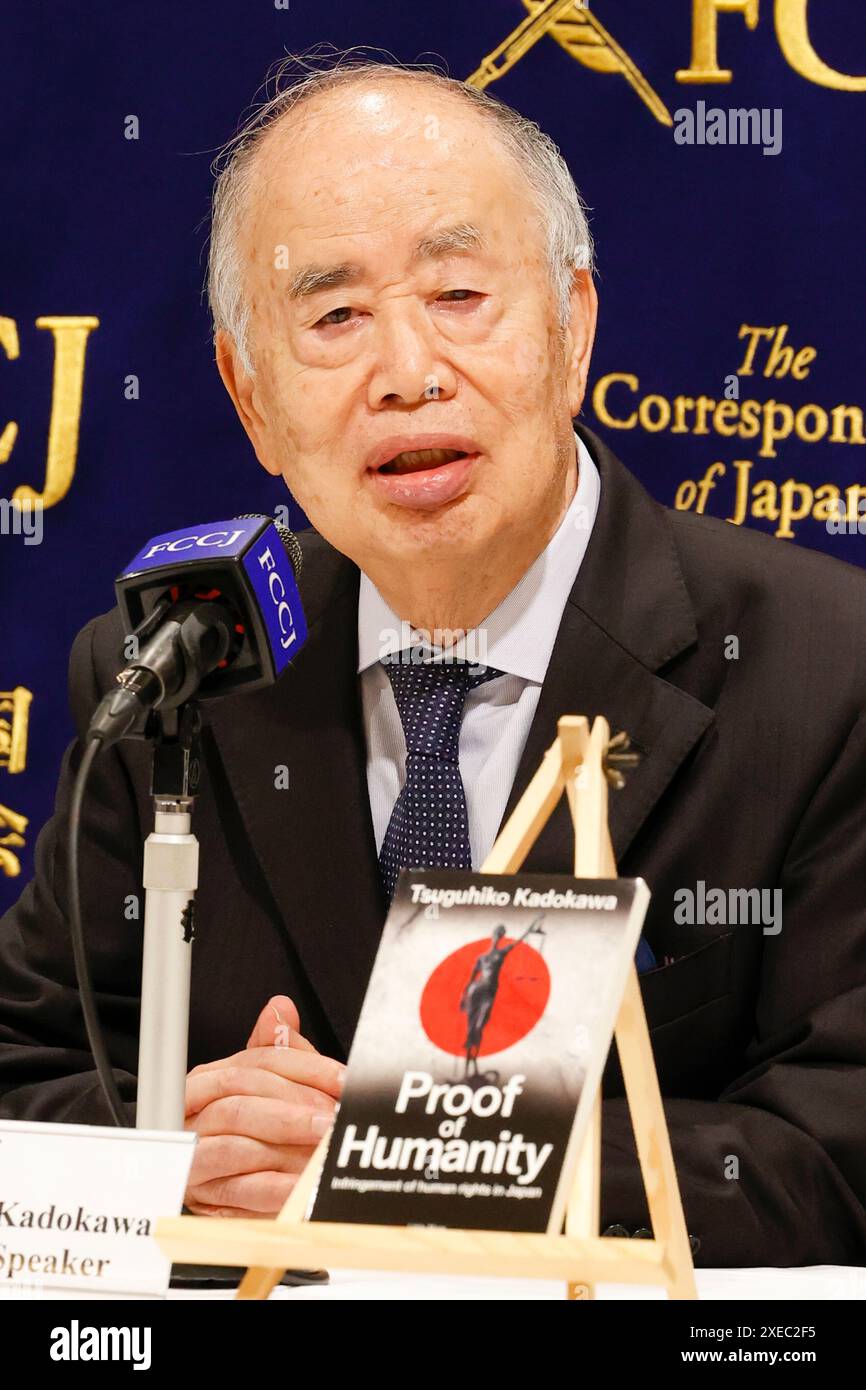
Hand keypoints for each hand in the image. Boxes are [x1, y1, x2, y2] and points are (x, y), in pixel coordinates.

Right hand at [183, 995, 344, 1217]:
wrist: (221, 1179)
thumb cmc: (247, 1127)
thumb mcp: (267, 1085)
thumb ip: (277, 1051)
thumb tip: (280, 1007)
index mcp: (211, 1077)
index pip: (259, 1062)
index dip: (307, 1069)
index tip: (343, 1081)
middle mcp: (195, 1110)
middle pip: (241, 1100)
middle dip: (292, 1110)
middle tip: (330, 1121)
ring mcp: (194, 1153)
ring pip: (235, 1144)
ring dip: (283, 1147)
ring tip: (319, 1152)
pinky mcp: (201, 1193)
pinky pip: (237, 1190)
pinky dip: (272, 1188)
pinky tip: (299, 1185)